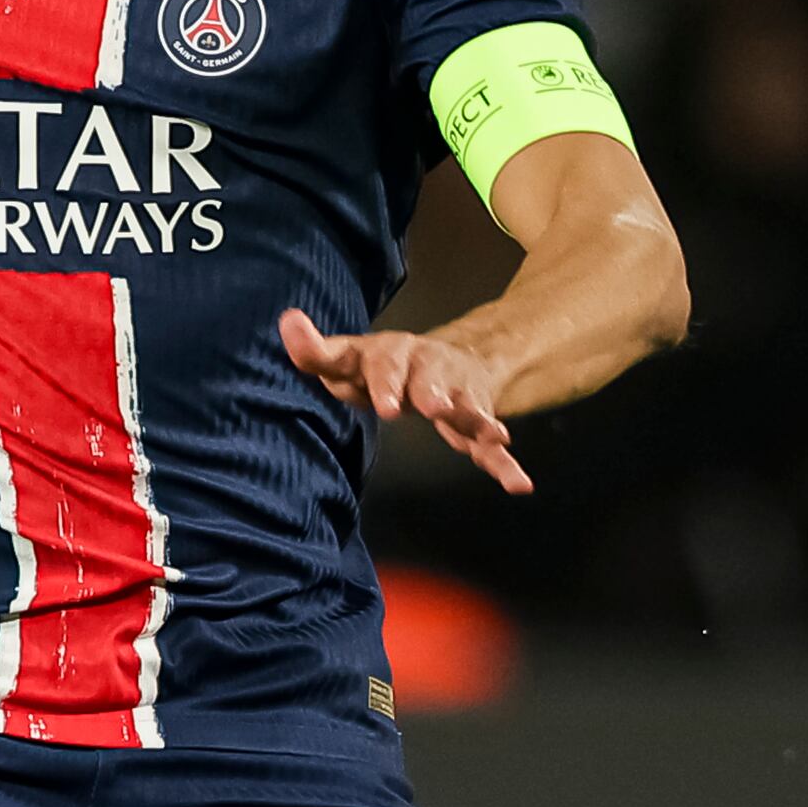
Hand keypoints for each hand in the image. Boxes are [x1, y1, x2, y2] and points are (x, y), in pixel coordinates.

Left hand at [279, 311, 530, 493]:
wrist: (449, 360)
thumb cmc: (382, 368)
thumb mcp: (348, 358)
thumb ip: (315, 351)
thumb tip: (288, 321)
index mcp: (393, 355)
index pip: (384, 363)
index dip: (385, 382)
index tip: (386, 406)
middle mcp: (428, 370)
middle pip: (430, 381)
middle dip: (430, 394)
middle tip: (429, 408)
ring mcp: (456, 396)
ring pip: (466, 407)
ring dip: (476, 419)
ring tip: (491, 434)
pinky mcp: (475, 422)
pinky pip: (489, 448)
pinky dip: (505, 465)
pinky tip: (519, 485)